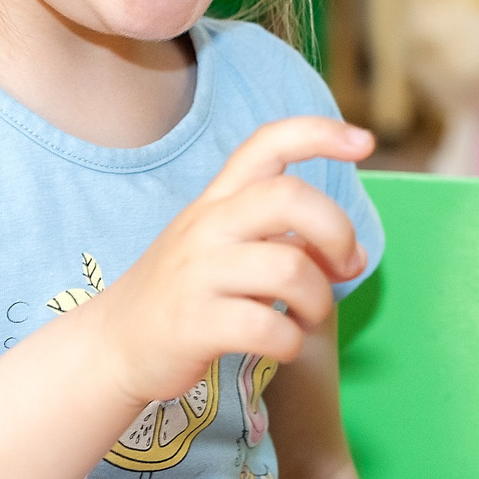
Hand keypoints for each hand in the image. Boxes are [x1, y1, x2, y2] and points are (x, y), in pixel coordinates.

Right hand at [89, 116, 372, 406]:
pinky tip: (283, 344)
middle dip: (338, 231)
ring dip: (319, 300)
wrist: (114, 345)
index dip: (319, 133)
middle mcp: (206, 226)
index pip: (266, 144)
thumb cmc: (183, 293)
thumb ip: (281, 238)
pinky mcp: (195, 323)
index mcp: (216, 201)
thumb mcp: (219, 246)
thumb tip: (352, 253)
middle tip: (345, 266)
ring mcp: (198, 274)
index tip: (364, 142)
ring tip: (305, 316)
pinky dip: (292, 341)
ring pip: (291, 269)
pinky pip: (270, 327)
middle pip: (289, 197)